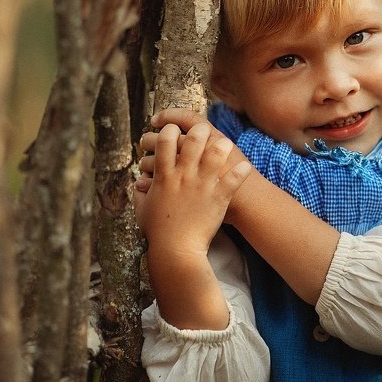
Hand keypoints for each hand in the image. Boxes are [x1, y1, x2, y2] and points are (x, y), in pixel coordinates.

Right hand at [135, 121, 250, 256]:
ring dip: (222, 145)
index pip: (165, 140)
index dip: (168, 129)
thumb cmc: (157, 232)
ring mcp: (202, 185)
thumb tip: (137, 183)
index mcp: (164, 176)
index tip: (171, 131)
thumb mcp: (142, 209)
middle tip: (202, 130)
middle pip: (193, 139)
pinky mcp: (218, 197)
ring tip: (224, 144)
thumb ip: (139, 193)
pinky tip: (244, 166)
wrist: (177, 251)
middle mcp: (183, 175)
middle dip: (199, 129)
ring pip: (216, 153)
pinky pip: (234, 178)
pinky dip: (241, 171)